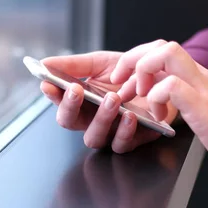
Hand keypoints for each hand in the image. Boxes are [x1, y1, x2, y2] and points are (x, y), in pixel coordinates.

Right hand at [41, 49, 177, 153]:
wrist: (162, 78)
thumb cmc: (130, 73)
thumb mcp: (101, 63)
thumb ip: (74, 65)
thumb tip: (45, 63)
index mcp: (81, 102)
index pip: (59, 102)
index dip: (52, 96)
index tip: (49, 84)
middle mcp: (91, 119)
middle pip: (69, 123)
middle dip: (69, 107)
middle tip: (76, 89)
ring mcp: (109, 131)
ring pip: (93, 137)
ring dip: (100, 118)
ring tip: (112, 99)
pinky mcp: (132, 139)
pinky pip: (121, 145)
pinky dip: (124, 131)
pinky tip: (129, 115)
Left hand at [113, 40, 207, 181]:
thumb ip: (190, 100)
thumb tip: (164, 100)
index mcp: (202, 78)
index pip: (166, 50)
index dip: (140, 60)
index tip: (127, 82)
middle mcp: (204, 77)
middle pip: (162, 45)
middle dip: (133, 60)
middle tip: (122, 84)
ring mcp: (206, 89)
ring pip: (166, 54)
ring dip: (143, 72)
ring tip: (141, 97)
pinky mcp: (205, 107)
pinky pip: (171, 86)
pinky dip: (156, 98)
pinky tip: (160, 117)